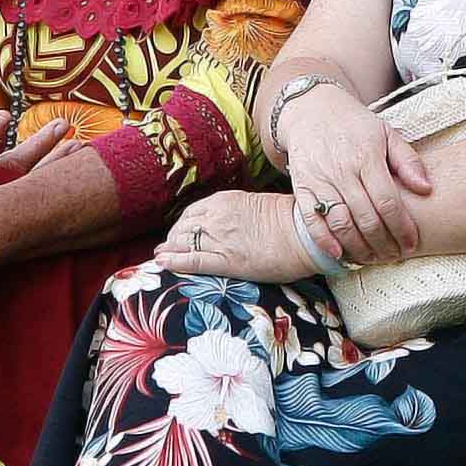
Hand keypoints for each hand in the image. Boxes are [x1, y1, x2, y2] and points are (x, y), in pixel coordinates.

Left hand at [153, 188, 325, 284]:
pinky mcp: (227, 261)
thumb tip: (230, 221)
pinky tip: (163, 264)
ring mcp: (221, 239)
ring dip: (170, 250)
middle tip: (168, 248)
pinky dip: (175, 262)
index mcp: (225, 201)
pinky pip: (194, 261)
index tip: (179, 233)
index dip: (182, 225)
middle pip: (184, 228)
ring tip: (161, 257)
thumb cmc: (289, 220)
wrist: (305, 236)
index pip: (193, 212)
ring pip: (184, 243)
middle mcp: (218, 217)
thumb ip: (237, 211)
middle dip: (173, 239)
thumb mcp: (257, 205)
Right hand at [278, 85, 428, 264]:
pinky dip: (324, 240)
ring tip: (373, 258)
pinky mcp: (301, 187)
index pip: (388, 201)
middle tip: (394, 256)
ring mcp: (320, 180)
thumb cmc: (354, 124)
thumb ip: (408, 161)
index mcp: (367, 157)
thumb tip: (427, 189)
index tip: (411, 244)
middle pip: (366, 218)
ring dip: (358, 247)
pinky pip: (311, 220)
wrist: (310, 109)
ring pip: (340, 223)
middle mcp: (343, 170)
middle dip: (383, 244)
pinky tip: (339, 253)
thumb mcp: (385, 133)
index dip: (402, 227)